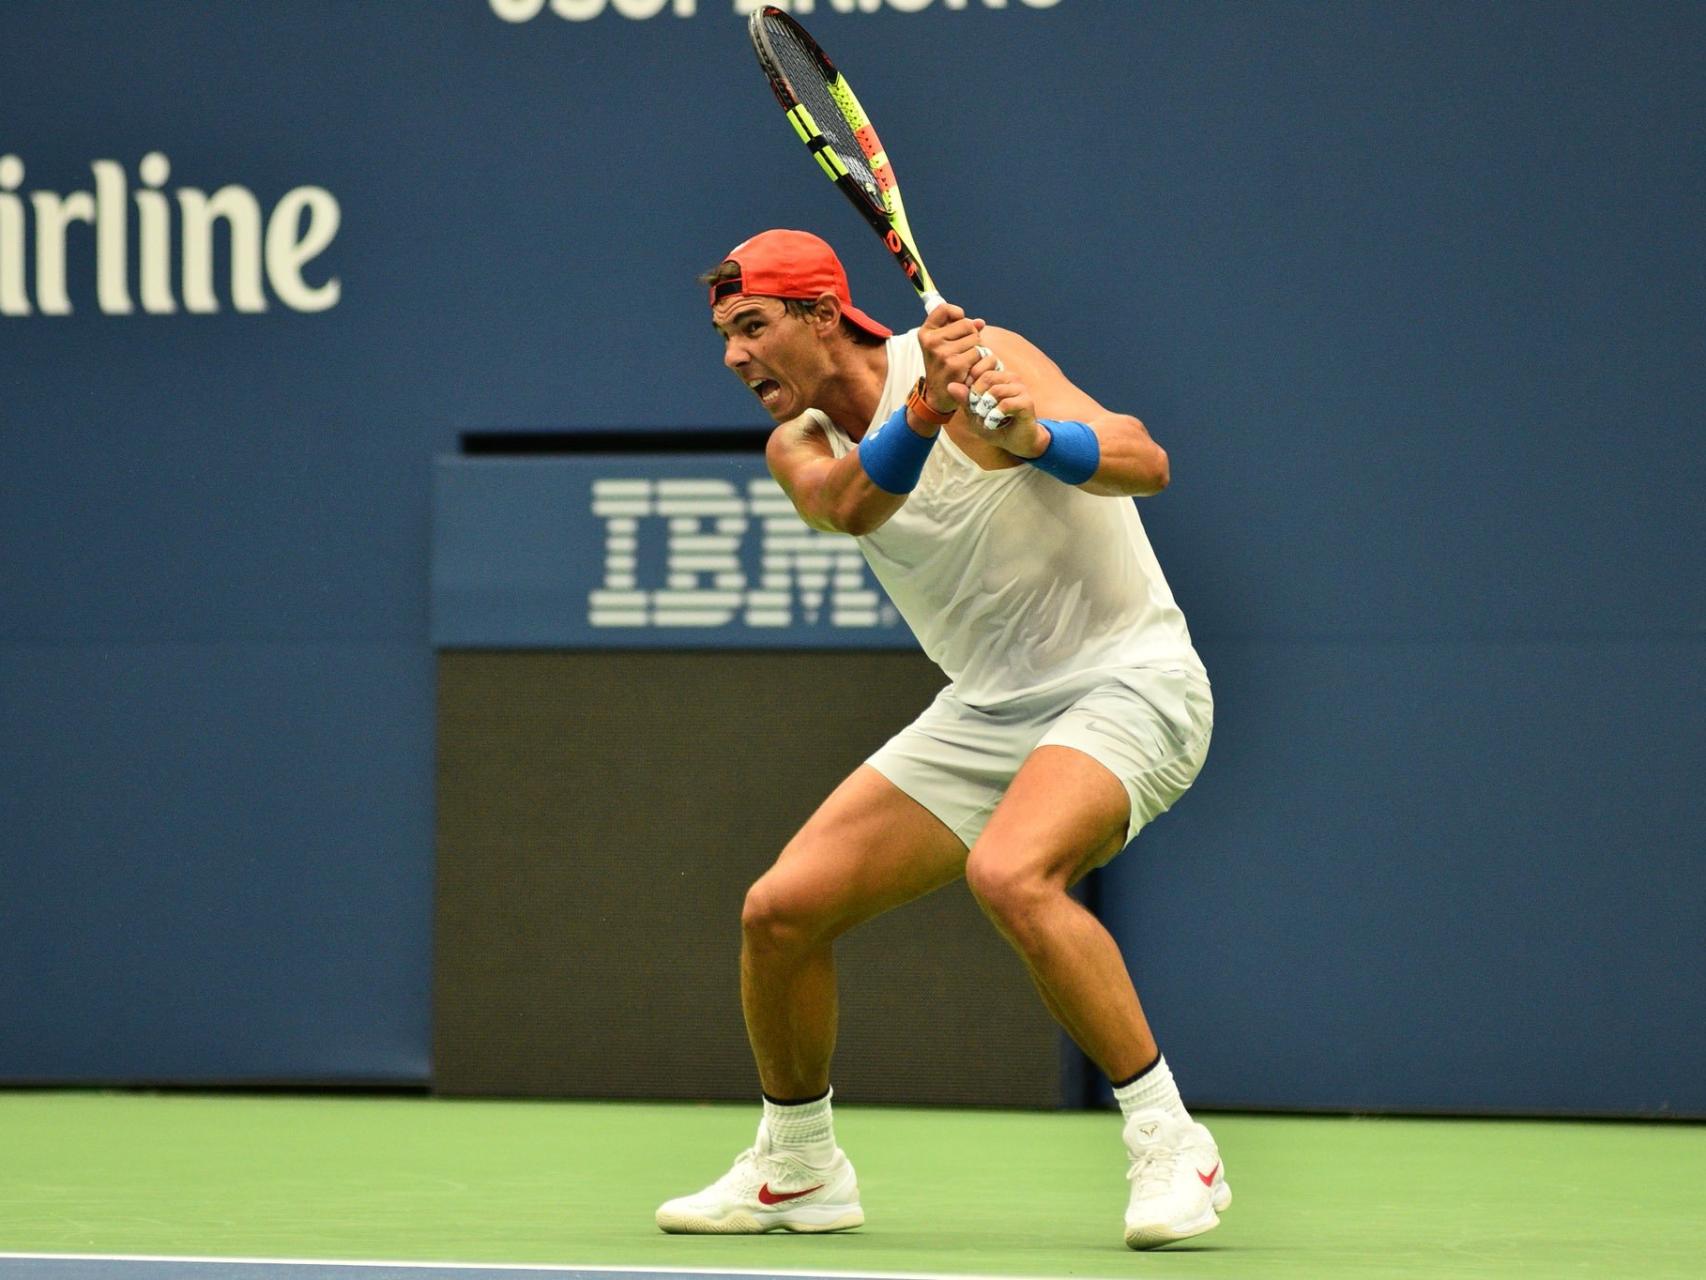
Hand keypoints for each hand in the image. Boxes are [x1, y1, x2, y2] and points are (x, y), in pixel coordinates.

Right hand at [917, 301, 985, 415]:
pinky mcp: (955, 365)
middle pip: (966, 324)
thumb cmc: (943, 366)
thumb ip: (959, 329)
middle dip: (971, 335)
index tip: (959, 321)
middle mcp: (931, 341)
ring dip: (977, 349)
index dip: (957, 313)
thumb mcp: (942, 345)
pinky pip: (979, 353)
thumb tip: (980, 322)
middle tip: (963, 349)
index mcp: (926, 333)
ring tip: (966, 360)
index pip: (943, 309)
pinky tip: (969, 368)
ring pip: (975, 339)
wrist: (938, 395)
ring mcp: (943, 353)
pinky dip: (979, 361)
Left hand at [951, 350, 1048, 455]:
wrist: (1016, 442)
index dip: (970, 388)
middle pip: (987, 377)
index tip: (971, 404)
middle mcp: (1011, 379)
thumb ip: (965, 400)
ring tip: (986, 419)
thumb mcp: (974, 414)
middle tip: (977, 412)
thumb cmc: (995, 426)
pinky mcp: (1027, 402)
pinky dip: (995, 415)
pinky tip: (994, 423)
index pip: (979, 371)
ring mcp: (1020, 389)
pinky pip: (1006, 404)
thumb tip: (950, 386)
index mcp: (999, 376)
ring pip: (996, 390)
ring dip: (986, 409)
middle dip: (977, 397)